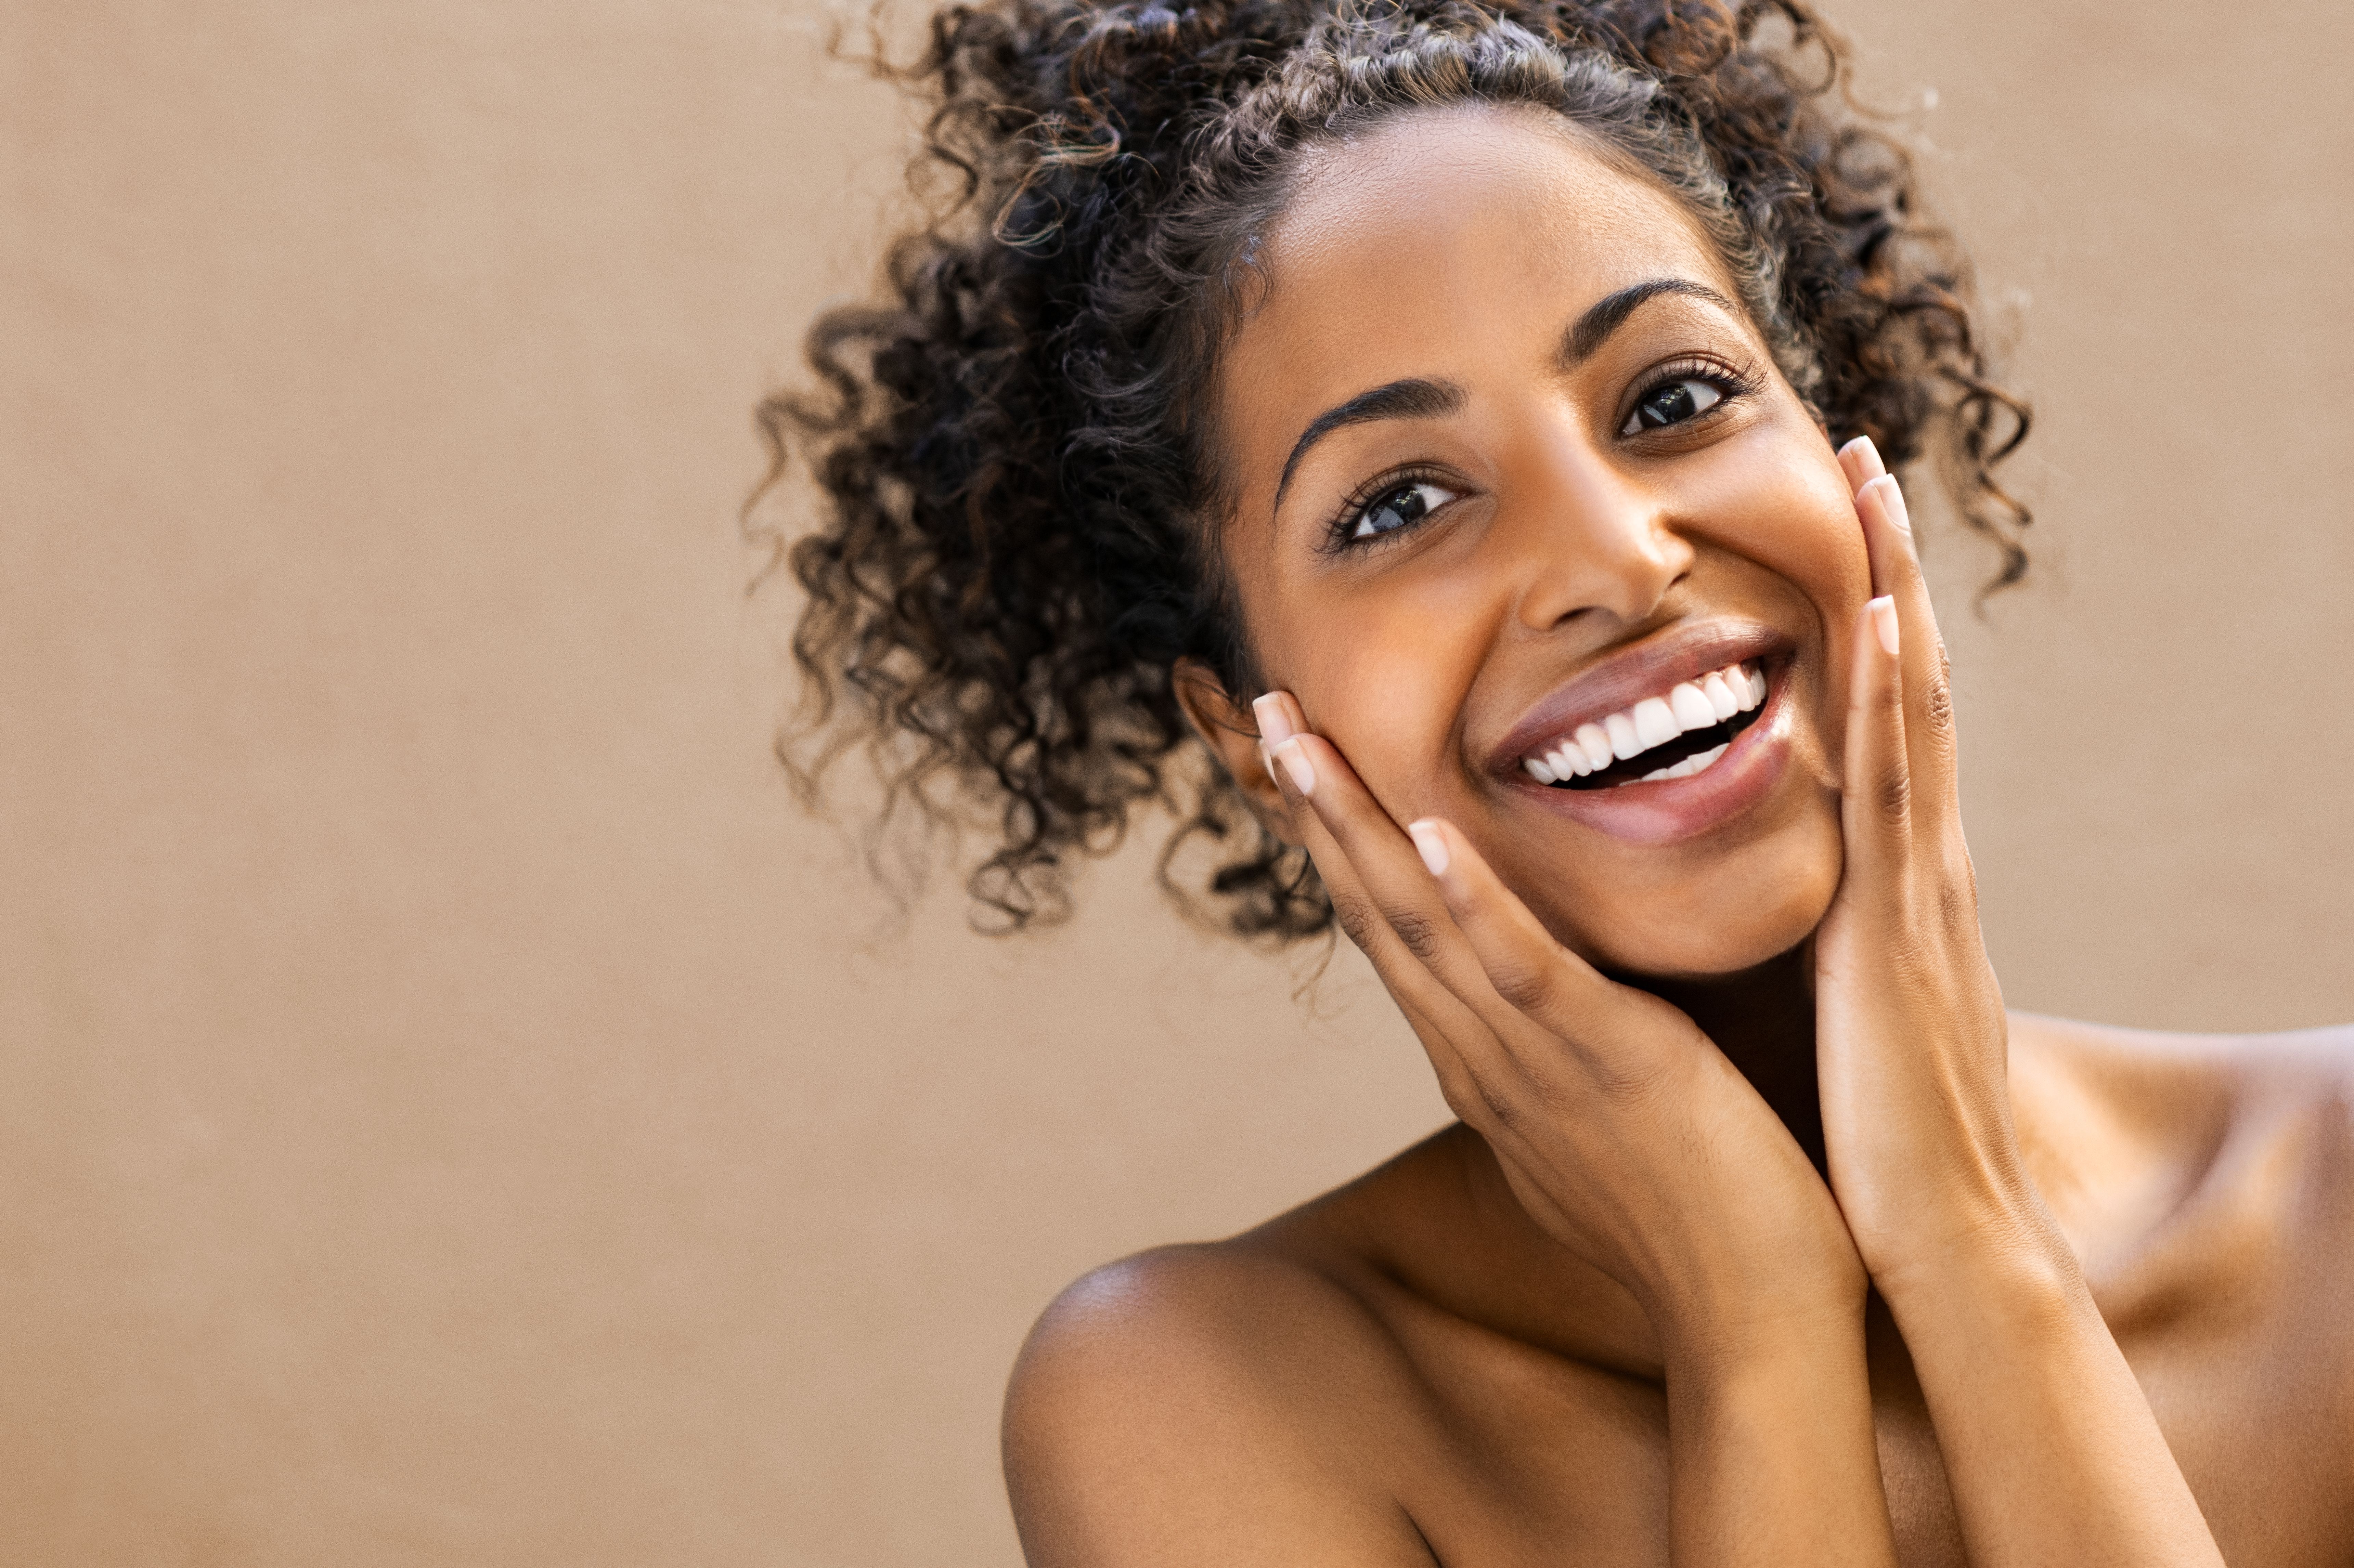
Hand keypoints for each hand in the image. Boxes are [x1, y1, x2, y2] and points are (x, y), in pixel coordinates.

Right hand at [1254, 698, 1864, 1355]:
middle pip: (1376, 909)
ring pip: (1421, 924)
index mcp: (1483, 1060)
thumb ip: (1556, 1050)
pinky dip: (1469, 899)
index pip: (1390, 929)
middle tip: (1263, 704)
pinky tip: (1423, 832)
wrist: (1753, 1319)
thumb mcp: (1597, 1114)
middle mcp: (1482, 1055)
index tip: (1298, 754)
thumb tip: (1540, 1011)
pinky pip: (1523, 968)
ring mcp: (1534, 1059)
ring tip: (1304, 739)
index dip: (1336, 838)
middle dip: (1316, 805)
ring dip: (1355, 826)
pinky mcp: (1606, 1061)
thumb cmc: (1696, 1215)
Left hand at [1812, 440, 2047, 1299]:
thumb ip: (1844, 955)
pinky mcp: (1899, 923)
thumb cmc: (1888, 1137)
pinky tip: (1877, 614)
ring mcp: (1920, 885)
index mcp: (1902, 887)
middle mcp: (1922, 865)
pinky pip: (1892, 785)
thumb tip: (1817, 925)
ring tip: (1872, 484)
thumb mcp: (1859, 1012)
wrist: (1946, 1238)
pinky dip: (1888, 695)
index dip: (1874, 628)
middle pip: (1905, 686)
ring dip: (1891, 590)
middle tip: (1868, 457)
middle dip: (1889, 570)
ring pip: (1905, 707)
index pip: (1888, 728)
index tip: (1850, 534)